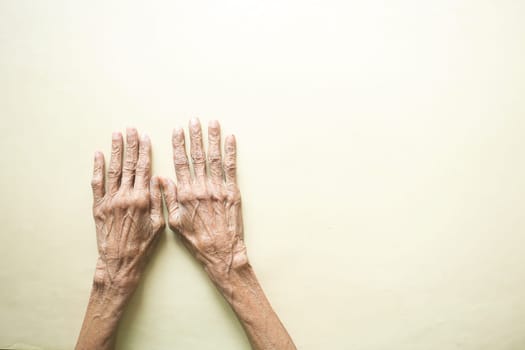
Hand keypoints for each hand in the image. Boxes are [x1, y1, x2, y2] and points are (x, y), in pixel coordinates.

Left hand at [90, 128, 164, 292]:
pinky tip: (99, 155)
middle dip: (130, 145)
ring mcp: (110, 200)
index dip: (145, 151)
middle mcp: (125, 196)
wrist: (119, 263)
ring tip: (117, 135)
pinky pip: (97, 183)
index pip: (144, 169)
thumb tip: (159, 179)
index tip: (146, 137)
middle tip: (131, 129)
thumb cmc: (143, 246)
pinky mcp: (98, 207)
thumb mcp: (159, 224)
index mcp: (142, 199)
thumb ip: (158, 200)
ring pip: (113, 170)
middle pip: (128, 165)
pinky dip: (98, 168)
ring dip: (115, 151)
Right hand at [161, 119, 247, 280]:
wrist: (222, 252)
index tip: (177, 130)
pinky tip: (230, 139)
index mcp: (186, 194)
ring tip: (212, 123)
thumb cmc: (197, 241)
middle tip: (194, 120)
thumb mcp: (176, 222)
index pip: (181, 163)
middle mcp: (202, 188)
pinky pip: (232, 168)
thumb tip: (161, 178)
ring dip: (213, 139)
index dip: (179, 145)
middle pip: (198, 156)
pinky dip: (231, 152)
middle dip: (196, 136)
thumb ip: (169, 199)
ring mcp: (219, 189)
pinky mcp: (233, 193)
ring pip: (215, 158)